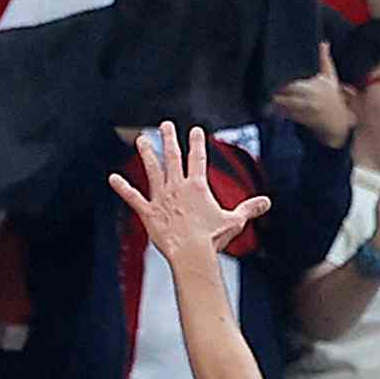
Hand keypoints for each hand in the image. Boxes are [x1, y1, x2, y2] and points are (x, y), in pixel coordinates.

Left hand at [114, 120, 252, 267]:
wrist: (192, 253)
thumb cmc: (212, 239)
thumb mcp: (234, 221)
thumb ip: (249, 208)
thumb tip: (266, 202)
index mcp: (197, 186)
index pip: (198, 158)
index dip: (197, 143)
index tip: (196, 130)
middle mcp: (177, 187)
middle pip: (173, 157)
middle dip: (169, 139)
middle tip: (165, 125)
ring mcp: (161, 198)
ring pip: (152, 170)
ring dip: (146, 154)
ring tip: (141, 140)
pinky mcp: (148, 212)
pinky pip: (133, 197)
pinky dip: (122, 188)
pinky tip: (112, 178)